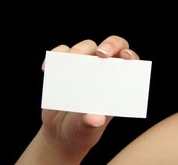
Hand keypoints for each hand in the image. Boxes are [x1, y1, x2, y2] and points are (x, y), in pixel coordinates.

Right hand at [18, 36, 138, 163]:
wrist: (61, 133)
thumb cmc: (82, 130)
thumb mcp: (87, 130)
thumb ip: (90, 124)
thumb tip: (95, 119)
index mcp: (117, 83)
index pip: (130, 62)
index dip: (130, 55)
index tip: (125, 57)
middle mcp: (104, 70)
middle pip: (113, 46)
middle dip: (110, 44)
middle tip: (101, 53)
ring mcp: (85, 65)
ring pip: (87, 46)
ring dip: (78, 51)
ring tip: (67, 65)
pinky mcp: (65, 66)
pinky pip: (61, 53)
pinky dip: (54, 55)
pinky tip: (47, 68)